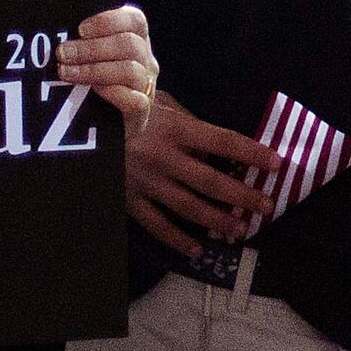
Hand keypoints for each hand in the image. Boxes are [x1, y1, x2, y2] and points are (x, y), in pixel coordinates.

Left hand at [57, 6, 158, 136]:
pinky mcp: (141, 112)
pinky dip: (111, 93)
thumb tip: (54, 28)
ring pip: (130, 70)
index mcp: (136, 39)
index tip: (80, 29)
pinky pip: (133, 100)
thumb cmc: (89, 86)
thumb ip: (81, 43)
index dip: (109, 21)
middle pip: (129, 44)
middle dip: (92, 48)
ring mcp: (146, 86)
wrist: (101, 129)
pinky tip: (91, 92)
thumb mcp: (89, 58)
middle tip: (62, 53)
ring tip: (65, 72)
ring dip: (94, 69)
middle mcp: (145, 60)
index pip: (134, 20)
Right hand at [123, 92, 276, 257]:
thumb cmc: (123, 107)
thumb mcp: (156, 102)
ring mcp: (144, 181)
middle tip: (267, 206)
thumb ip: (186, 119)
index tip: (277, 163)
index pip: (223, 141)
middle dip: (242, 195)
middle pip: (210, 181)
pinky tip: (196, 249)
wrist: (74, 124)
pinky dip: (177, 238)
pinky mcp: (127, 199)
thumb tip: (215, 141)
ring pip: (187, 206)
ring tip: (240, 230)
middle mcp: (162, 157)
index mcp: (174, 128)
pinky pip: (155, 224)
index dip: (252, 152)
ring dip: (217, 220)